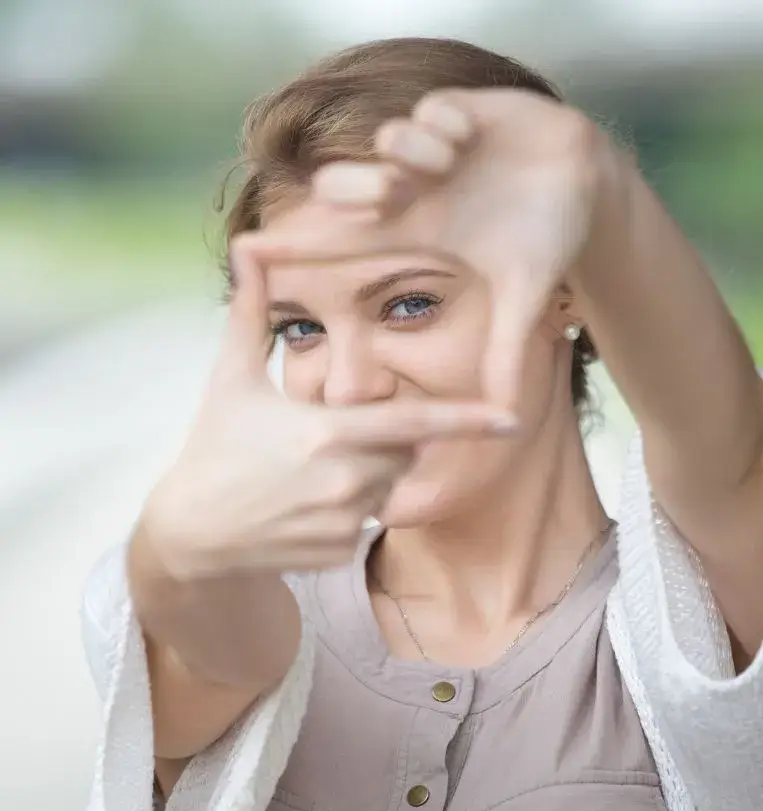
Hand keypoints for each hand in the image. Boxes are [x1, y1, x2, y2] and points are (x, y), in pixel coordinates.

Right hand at [139, 240, 516, 579]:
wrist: (191, 533)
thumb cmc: (214, 447)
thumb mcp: (230, 379)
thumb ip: (249, 312)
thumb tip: (246, 246)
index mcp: (327, 433)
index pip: (414, 423)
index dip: (467, 420)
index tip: (512, 418)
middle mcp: (344, 481)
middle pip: (402, 450)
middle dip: (381, 438)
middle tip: (326, 438)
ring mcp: (344, 522)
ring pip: (387, 486)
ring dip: (365, 474)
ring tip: (307, 474)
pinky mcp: (340, 553)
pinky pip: (367, 522)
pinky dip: (347, 510)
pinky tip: (302, 506)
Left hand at [245, 88, 608, 406]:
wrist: (587, 184)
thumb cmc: (546, 236)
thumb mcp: (522, 299)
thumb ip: (506, 352)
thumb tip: (506, 417)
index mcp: (417, 231)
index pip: (343, 240)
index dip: (298, 245)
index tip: (247, 250)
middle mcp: (415, 189)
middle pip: (347, 186)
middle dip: (358, 188)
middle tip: (394, 196)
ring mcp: (435, 149)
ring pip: (388, 140)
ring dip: (412, 154)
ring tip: (449, 164)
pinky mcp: (462, 110)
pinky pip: (431, 109)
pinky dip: (444, 125)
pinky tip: (471, 139)